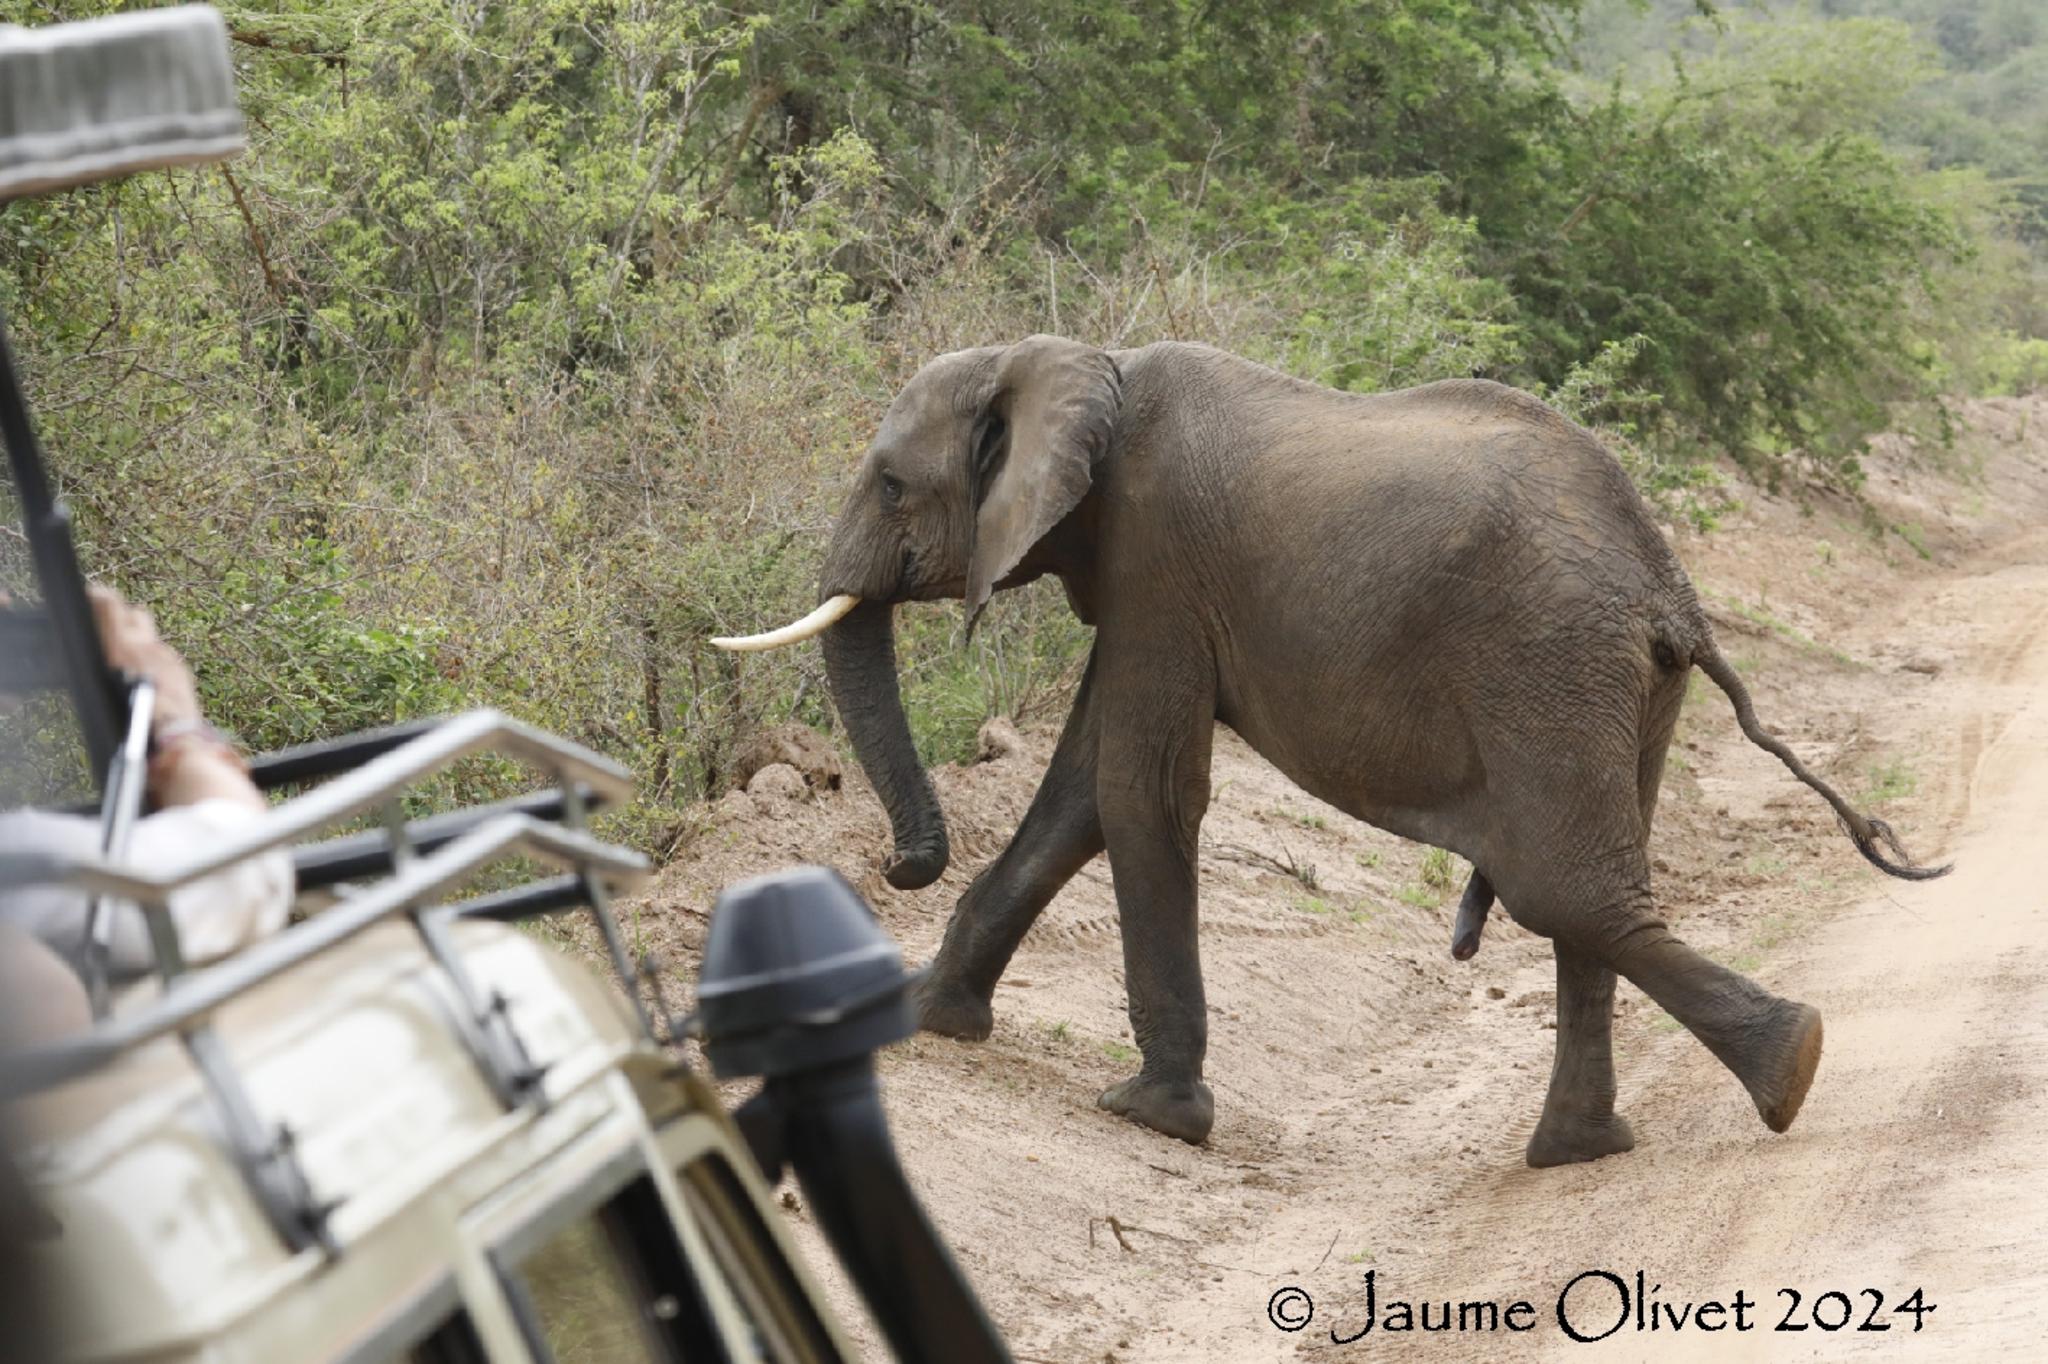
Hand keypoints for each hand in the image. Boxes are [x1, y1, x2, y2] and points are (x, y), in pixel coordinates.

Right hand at [86, 585, 201, 728]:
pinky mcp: (180, 667)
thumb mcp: (102, 688)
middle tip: (111, 625)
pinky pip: (165, 653)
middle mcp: (146, 646)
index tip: (93, 593)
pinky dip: (155, 657)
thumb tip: (98, 645)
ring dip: (140, 638)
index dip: (100, 596)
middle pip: (135, 613)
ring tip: (129, 653)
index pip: (109, 605)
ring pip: (151, 634)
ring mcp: (166, 655)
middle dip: (123, 615)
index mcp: (120, 649)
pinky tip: (148, 672)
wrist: (174, 735)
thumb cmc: (134, 721)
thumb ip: (103, 657)